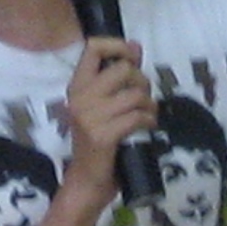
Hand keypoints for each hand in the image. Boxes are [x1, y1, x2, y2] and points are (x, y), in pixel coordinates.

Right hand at [62, 37, 156, 208]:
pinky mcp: (103, 135)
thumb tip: (136, 47)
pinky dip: (149, 120)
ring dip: (149, 104)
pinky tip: (147, 126)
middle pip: (123, 69)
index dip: (118, 45)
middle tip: (143, 97)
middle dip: (142, 81)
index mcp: (77, 85)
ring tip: (147, 113)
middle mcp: (80, 97)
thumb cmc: (96, 139)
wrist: (87, 180)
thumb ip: (115, 77)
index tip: (133, 55)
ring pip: (134, 94)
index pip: (93, 48)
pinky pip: (137, 117)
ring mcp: (90, 116)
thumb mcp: (101, 104)